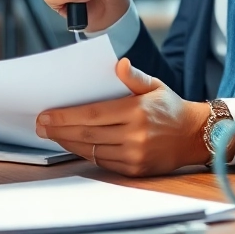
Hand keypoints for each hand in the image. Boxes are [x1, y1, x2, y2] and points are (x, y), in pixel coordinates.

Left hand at [34, 58, 210, 176]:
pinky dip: (86, 153)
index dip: (65, 116)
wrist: (194, 136)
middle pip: (87, 134)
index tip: (46, 115)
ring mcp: (134, 155)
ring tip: (53, 135)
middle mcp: (135, 135)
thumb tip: (120, 64)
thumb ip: (134, 76)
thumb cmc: (170, 108)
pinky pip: (103, 162)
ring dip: (68, 143)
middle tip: (41, 126)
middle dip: (60, 130)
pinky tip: (75, 145)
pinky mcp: (135, 169)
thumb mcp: (155, 85)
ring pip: (92, 150)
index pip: (92, 114)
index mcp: (136, 111)